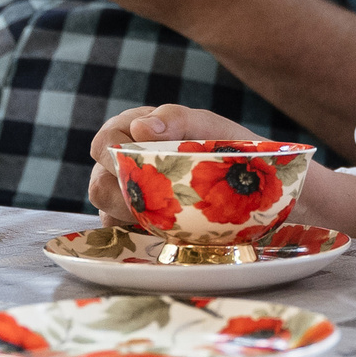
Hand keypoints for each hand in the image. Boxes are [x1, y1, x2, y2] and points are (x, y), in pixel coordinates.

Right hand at [86, 102, 264, 222]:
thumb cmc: (227, 146)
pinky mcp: (135, 226)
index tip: (143, 164)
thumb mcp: (208, 126)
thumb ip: (176, 119)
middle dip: (126, 197)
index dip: (115, 156)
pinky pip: (124, 237)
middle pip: (99, 186)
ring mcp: (125, 198)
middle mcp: (119, 165)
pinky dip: (143, 235)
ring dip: (137, 218)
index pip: (103, 144)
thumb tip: (140, 127)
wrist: (256, 184)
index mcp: (130, 131)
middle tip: (161, 200)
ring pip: (108, 214)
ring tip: (171, 217)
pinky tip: (171, 232)